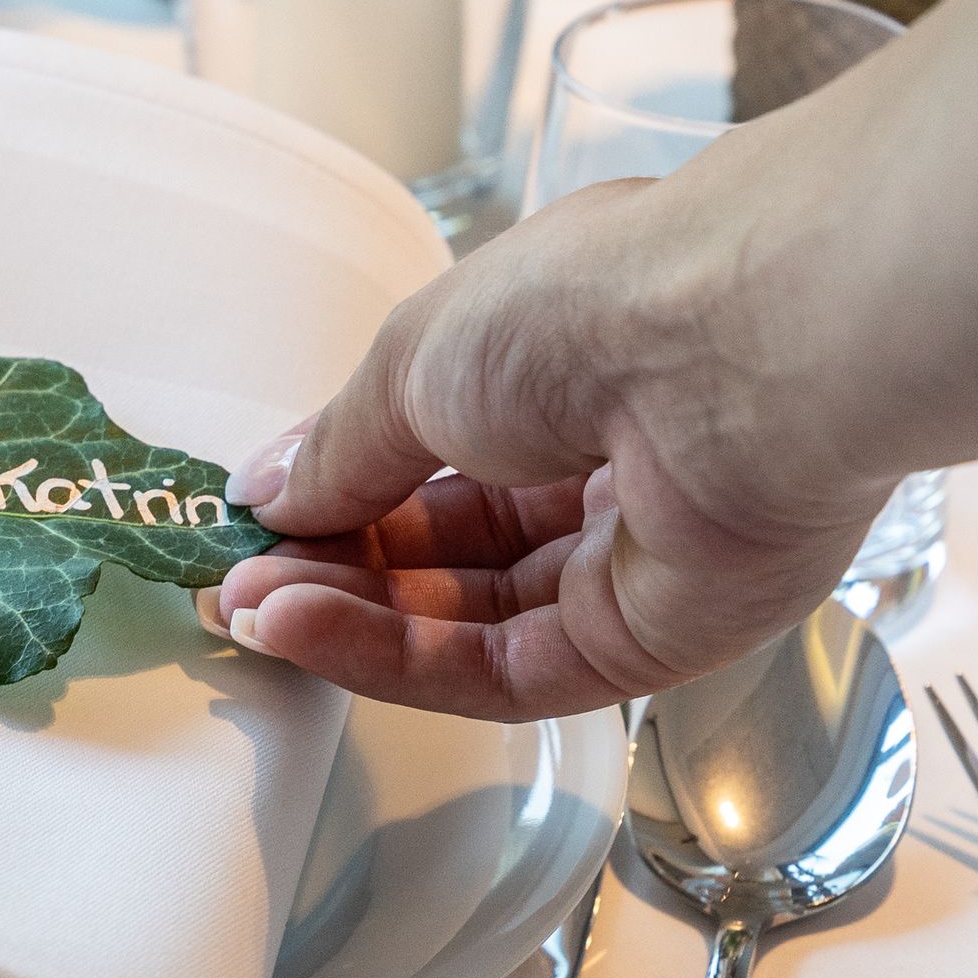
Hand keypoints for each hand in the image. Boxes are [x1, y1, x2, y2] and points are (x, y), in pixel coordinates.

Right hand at [194, 178, 896, 721]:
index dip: (343, 492)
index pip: (437, 452)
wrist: (739, 354)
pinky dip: (399, 658)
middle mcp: (608, 457)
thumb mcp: (417, 358)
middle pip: (451, 547)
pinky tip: (308, 631)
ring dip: (352, 616)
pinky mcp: (651, 645)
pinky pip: (506, 670)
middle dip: (336, 564)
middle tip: (238, 582)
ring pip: (471, 617)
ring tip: (252, 608)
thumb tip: (269, 496)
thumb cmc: (591, 307)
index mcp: (565, 360)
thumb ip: (343, 447)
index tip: (254, 523)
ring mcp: (634, 558)